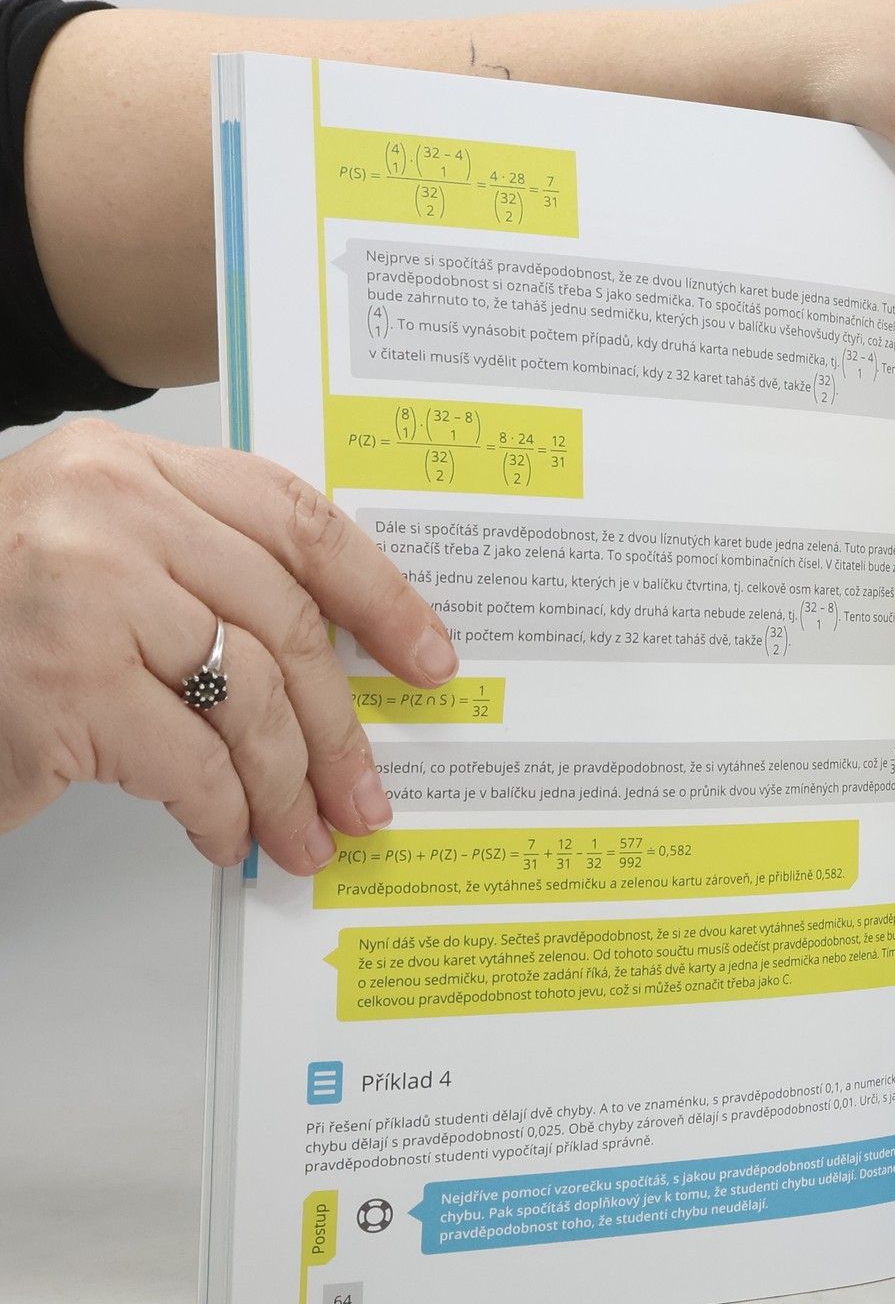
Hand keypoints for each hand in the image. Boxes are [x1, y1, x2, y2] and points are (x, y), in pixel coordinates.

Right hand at [0, 420, 457, 871]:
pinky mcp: (60, 684)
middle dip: (339, 725)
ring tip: (306, 836)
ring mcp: (82, 594)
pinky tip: (226, 836)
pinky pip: (191, 762)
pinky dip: (222, 811)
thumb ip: (200, 571)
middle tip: (365, 792)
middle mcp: (107, 511)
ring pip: (249, 697)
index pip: (295, 519)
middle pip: (283, 620)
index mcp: (129, 468)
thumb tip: (334, 657)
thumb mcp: (95, 560)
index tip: (426, 659)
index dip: (378, 596)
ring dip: (288, 785)